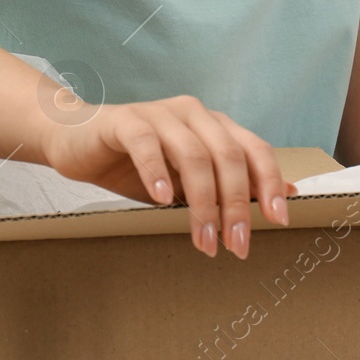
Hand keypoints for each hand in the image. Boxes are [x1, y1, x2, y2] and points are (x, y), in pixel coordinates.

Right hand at [38, 93, 295, 259]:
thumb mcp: (187, 180)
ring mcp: (160, 114)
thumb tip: (282, 198)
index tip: (278, 220)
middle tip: (237, 245)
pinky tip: (163, 199)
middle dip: (236, 205)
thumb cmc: (136, 164)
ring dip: (203, 202)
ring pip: (193, 155)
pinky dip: (158, 172)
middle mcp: (193, 114)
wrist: (76, 141)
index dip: (269, 183)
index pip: (254, 150)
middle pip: (228, 156)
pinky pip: (147, 143)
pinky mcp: (125, 120)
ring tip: (204, 239)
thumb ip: (228, 185)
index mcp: (214, 125)